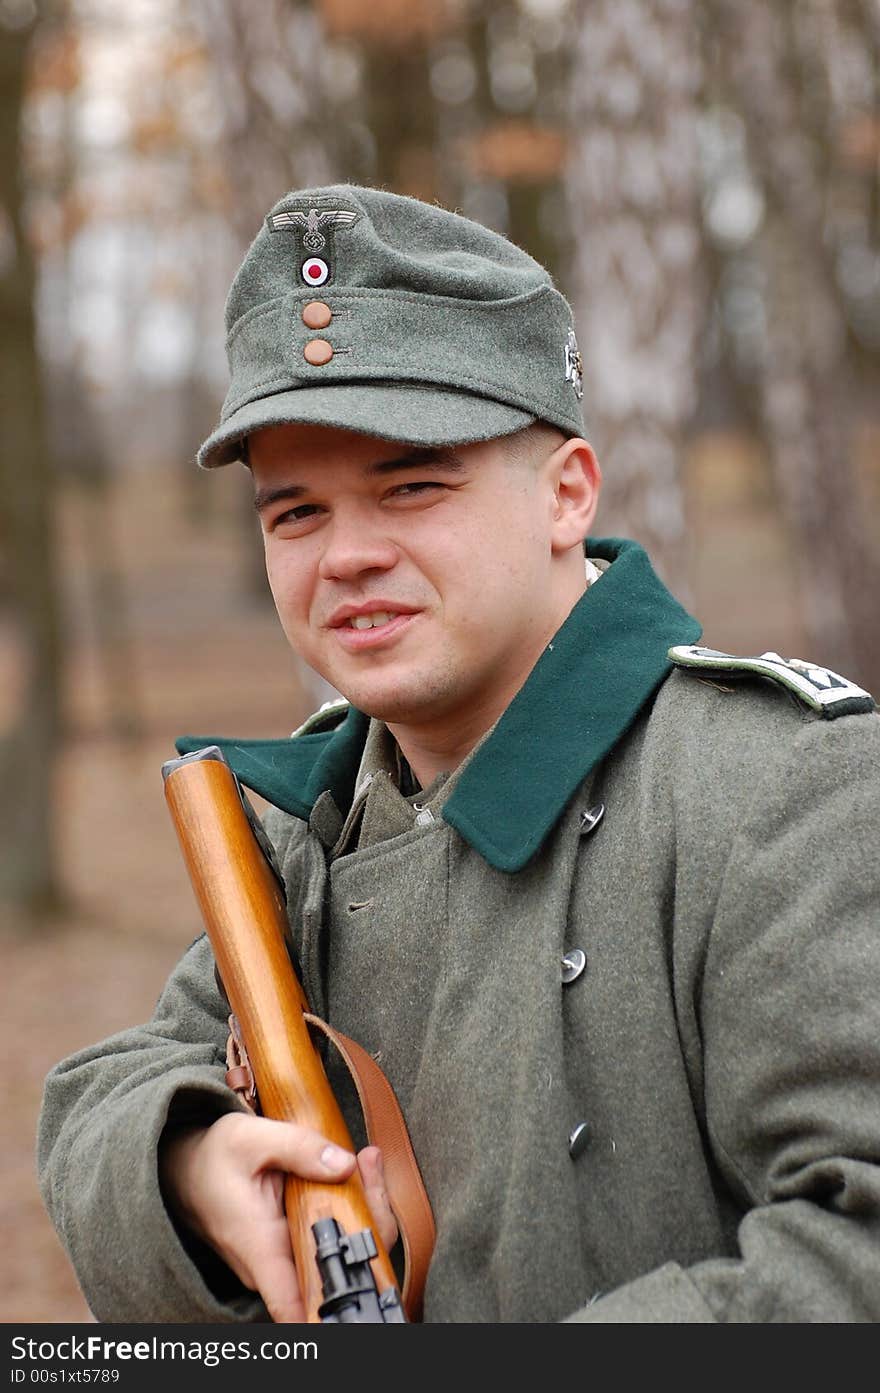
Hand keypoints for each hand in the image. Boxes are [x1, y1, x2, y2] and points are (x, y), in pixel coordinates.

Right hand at [160, 1112, 397, 1321]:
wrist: (186, 1168)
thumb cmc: (213, 1157)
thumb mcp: (251, 1138)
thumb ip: (299, 1148)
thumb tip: (346, 1165)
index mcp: (259, 1248)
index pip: (297, 1306)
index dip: (335, 1301)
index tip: (365, 1269)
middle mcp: (272, 1266)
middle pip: (336, 1273)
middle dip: (368, 1228)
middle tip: (370, 1172)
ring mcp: (283, 1261)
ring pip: (339, 1256)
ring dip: (364, 1215)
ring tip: (367, 1164)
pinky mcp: (290, 1249)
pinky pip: (331, 1242)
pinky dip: (352, 1211)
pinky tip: (357, 1172)